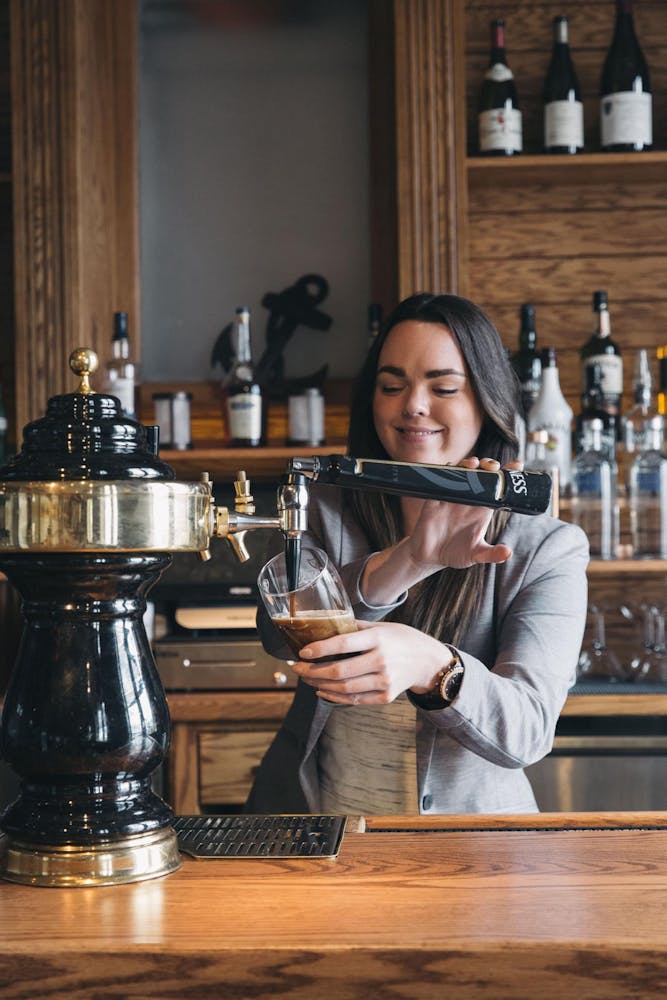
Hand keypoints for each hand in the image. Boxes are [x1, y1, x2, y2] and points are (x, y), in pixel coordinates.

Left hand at [292, 620, 446, 706]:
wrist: (428, 662)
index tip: (302, 652)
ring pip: (343, 688)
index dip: (320, 649)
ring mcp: (384, 681)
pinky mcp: (385, 697)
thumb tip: (324, 624)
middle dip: (312, 671)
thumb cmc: (401, 639)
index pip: (343, 644)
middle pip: (339, 671)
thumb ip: (354, 628)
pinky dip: (334, 697)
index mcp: (378, 639)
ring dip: (319, 684)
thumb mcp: (381, 627)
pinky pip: (354, 700)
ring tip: (306, 678)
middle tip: (297, 668)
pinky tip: (321, 690)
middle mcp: (381, 661)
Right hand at [404, 456, 518, 570]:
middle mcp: (469, 500)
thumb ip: (491, 554)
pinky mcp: (436, 498)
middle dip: (490, 466)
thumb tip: (508, 553)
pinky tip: (452, 468)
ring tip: (475, 465)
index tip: (517, 465)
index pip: (498, 489)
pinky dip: (447, 471)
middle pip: (483, 475)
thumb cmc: (455, 554)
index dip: (508, 475)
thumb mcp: (475, 556)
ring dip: (470, 464)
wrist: (428, 557)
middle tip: (494, 467)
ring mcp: (453, 497)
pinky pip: (441, 479)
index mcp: (483, 510)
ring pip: (464, 472)